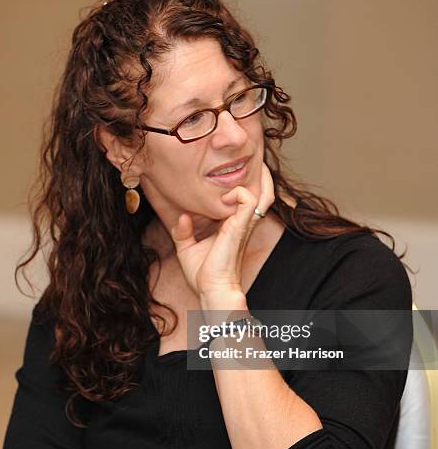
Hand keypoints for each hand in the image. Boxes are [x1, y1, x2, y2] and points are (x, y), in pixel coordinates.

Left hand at [170, 162, 274, 298]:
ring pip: (264, 193)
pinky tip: (226, 196)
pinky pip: (248, 199)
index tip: (235, 171)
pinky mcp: (239, 226)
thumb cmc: (204, 275)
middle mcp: (243, 222)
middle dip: (264, 175)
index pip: (248, 199)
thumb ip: (184, 232)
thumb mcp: (187, 249)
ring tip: (254, 164)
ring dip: (260, 178)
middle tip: (256, 158)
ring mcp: (243, 224)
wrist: (212, 290)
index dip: (247, 183)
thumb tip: (182, 217)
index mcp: (234, 225)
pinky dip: (239, 191)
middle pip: (265, 192)